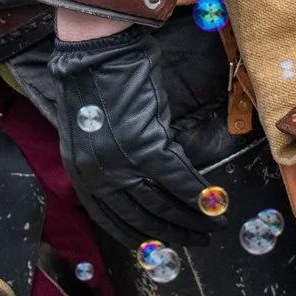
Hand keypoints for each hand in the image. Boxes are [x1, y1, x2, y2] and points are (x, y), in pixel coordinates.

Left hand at [47, 27, 211, 244]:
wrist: (95, 49)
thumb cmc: (95, 80)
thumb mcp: (94, 132)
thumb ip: (113, 160)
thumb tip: (141, 178)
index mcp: (81, 173)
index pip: (111, 219)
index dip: (138, 236)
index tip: (159, 245)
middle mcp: (99, 175)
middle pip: (141, 216)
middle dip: (172, 233)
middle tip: (197, 241)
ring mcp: (122, 162)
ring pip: (161, 203)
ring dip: (191, 219)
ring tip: (211, 227)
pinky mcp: (146, 146)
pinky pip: (177, 178)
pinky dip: (198, 194)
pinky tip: (214, 202)